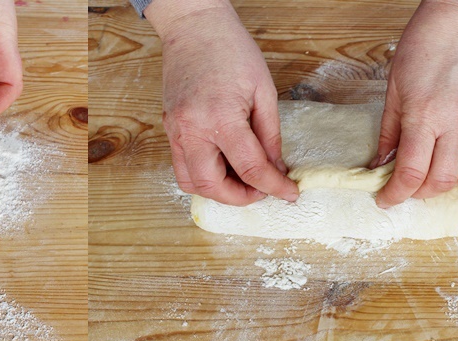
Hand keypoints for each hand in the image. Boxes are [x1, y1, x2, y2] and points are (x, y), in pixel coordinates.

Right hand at [145, 0, 297, 205]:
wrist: (195, 26)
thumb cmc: (231, 49)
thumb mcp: (264, 90)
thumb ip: (270, 134)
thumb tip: (275, 167)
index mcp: (220, 117)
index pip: (251, 168)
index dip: (274, 186)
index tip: (289, 193)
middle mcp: (191, 129)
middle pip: (212, 185)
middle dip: (241, 197)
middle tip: (263, 190)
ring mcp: (175, 129)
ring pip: (191, 181)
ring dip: (218, 190)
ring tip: (243, 180)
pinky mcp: (168, 127)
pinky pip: (181, 164)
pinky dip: (203, 174)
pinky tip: (224, 165)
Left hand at [372, 0, 457, 208]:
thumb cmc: (424, 47)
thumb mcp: (395, 89)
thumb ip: (389, 132)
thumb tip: (382, 164)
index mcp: (425, 114)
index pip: (411, 172)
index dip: (396, 194)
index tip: (385, 199)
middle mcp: (455, 123)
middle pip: (440, 181)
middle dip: (418, 193)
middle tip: (403, 189)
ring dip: (441, 184)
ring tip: (425, 176)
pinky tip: (445, 160)